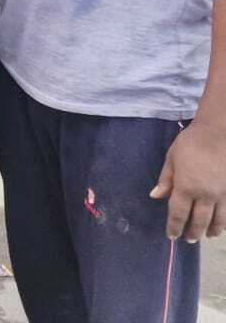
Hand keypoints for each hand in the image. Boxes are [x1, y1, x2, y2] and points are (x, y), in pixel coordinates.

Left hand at [151, 121, 225, 240]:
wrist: (218, 135)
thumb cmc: (190, 144)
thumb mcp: (171, 159)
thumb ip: (165, 180)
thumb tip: (156, 196)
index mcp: (185, 188)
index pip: (178, 214)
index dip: (174, 226)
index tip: (171, 236)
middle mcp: (204, 196)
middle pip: (198, 221)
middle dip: (192, 233)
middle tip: (189, 240)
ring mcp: (221, 195)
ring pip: (217, 220)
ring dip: (210, 231)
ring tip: (206, 237)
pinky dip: (224, 222)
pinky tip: (221, 226)